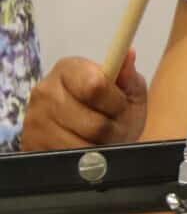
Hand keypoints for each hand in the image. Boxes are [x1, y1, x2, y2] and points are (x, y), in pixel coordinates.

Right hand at [22, 52, 148, 149]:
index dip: (115, 103)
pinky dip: (84, 159)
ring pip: (81, 145)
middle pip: (93, 122)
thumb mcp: (128, 93)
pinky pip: (68, 159)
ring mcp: (35, 118)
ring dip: (100, 147)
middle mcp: (46, 90)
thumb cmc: (113, 111)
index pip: (95, 85)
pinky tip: (86, 149)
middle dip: (111, 129)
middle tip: (114, 127)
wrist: (91, 137)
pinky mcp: (31, 144)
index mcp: (69, 69)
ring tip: (102, 139)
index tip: (121, 106)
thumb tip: (128, 54)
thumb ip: (128, 77)